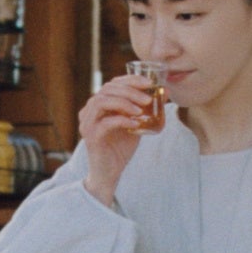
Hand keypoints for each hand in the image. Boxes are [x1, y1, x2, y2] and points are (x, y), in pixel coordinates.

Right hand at [78, 75, 161, 204]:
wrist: (109, 172)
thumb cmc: (121, 147)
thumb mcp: (136, 123)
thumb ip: (145, 109)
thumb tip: (164, 91)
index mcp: (99, 104)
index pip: (112, 83)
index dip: (131, 80)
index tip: (149, 83)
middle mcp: (89, 111)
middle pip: (107, 89)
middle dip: (130, 91)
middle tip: (148, 99)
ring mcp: (87, 123)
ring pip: (102, 101)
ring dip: (124, 102)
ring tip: (141, 110)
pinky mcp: (91, 136)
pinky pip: (105, 122)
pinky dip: (122, 119)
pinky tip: (135, 123)